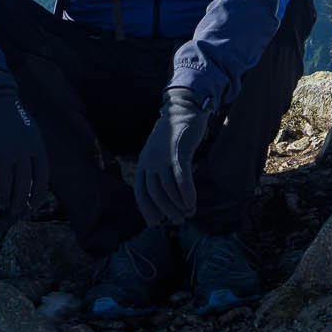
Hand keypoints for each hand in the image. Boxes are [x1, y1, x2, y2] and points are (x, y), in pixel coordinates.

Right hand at [0, 72, 48, 212]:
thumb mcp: (30, 131)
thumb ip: (33, 152)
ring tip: (1, 206)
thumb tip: (34, 178)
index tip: (32, 205)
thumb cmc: (10, 116)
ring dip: (3, 199)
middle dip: (20, 201)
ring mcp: (3, 150)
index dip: (38, 195)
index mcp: (37, 145)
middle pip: (23, 184)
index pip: (42, 177)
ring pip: (4, 184)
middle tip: (15, 210)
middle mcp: (22, 149)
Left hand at [133, 87, 210, 225]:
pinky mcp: (179, 152)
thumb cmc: (175, 136)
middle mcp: (150, 160)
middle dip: (165, 210)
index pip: (140, 192)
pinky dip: (186, 193)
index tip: (155, 222)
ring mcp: (163, 156)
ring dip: (178, 205)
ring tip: (188, 213)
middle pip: (154, 192)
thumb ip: (160, 171)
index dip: (146, 209)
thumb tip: (166, 196)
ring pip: (167, 188)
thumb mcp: (161, 153)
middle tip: (178, 221)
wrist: (184, 108)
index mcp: (143, 162)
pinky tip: (192, 203)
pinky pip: (181, 177)